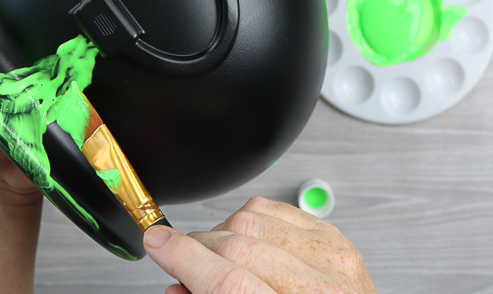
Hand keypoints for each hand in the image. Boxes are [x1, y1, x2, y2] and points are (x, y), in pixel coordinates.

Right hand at [144, 197, 376, 293]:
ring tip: (223, 257)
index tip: (157, 242)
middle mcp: (320, 288)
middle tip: (185, 259)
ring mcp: (332, 258)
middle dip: (199, 247)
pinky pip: (276, 207)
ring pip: (253, 218)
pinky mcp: (335, 238)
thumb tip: (176, 281)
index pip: (228, 281)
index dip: (184, 257)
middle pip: (238, 244)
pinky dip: (251, 220)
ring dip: (223, 233)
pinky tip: (250, 242)